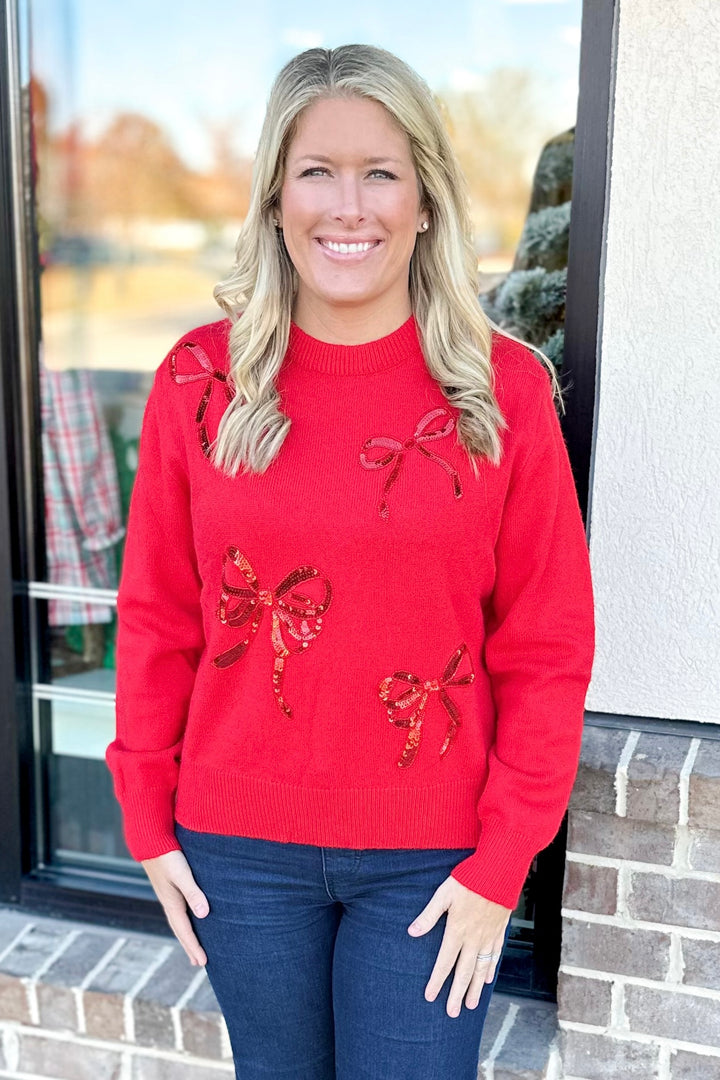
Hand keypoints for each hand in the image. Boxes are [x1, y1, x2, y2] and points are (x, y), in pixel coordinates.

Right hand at [141, 850, 209, 966]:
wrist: (151, 841)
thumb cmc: (168, 856)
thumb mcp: (182, 874)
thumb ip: (193, 892)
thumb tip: (204, 915)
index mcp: (172, 903)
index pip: (185, 931)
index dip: (195, 947)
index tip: (203, 963)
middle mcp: (169, 902)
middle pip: (181, 930)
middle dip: (190, 946)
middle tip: (199, 963)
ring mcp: (168, 895)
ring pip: (179, 921)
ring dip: (187, 936)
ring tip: (194, 946)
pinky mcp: (169, 887)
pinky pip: (179, 911)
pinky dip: (185, 921)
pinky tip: (189, 918)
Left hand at [407, 875, 510, 1017]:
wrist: (498, 872)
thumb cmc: (468, 879)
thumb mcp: (443, 894)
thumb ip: (428, 915)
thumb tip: (412, 932)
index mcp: (457, 931)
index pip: (444, 963)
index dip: (437, 981)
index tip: (431, 997)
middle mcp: (473, 939)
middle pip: (464, 973)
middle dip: (457, 994)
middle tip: (452, 1012)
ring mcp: (488, 937)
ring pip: (481, 969)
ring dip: (475, 988)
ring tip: (471, 1005)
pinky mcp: (499, 931)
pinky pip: (495, 955)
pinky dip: (491, 969)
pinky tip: (488, 979)